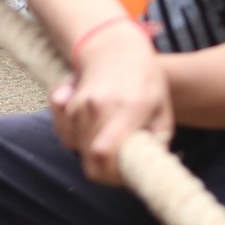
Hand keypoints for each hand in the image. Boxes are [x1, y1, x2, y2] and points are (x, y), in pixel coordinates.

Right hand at [48, 24, 172, 186]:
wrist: (115, 48)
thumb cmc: (146, 81)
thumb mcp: (163, 111)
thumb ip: (157, 142)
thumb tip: (146, 170)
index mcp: (126, 109)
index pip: (103, 153)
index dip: (109, 175)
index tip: (123, 176)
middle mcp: (97, 106)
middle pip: (87, 155)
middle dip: (102, 168)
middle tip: (119, 161)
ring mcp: (78, 102)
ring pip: (73, 145)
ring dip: (88, 151)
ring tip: (107, 139)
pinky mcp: (64, 100)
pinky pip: (62, 133)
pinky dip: (73, 138)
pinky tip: (89, 130)